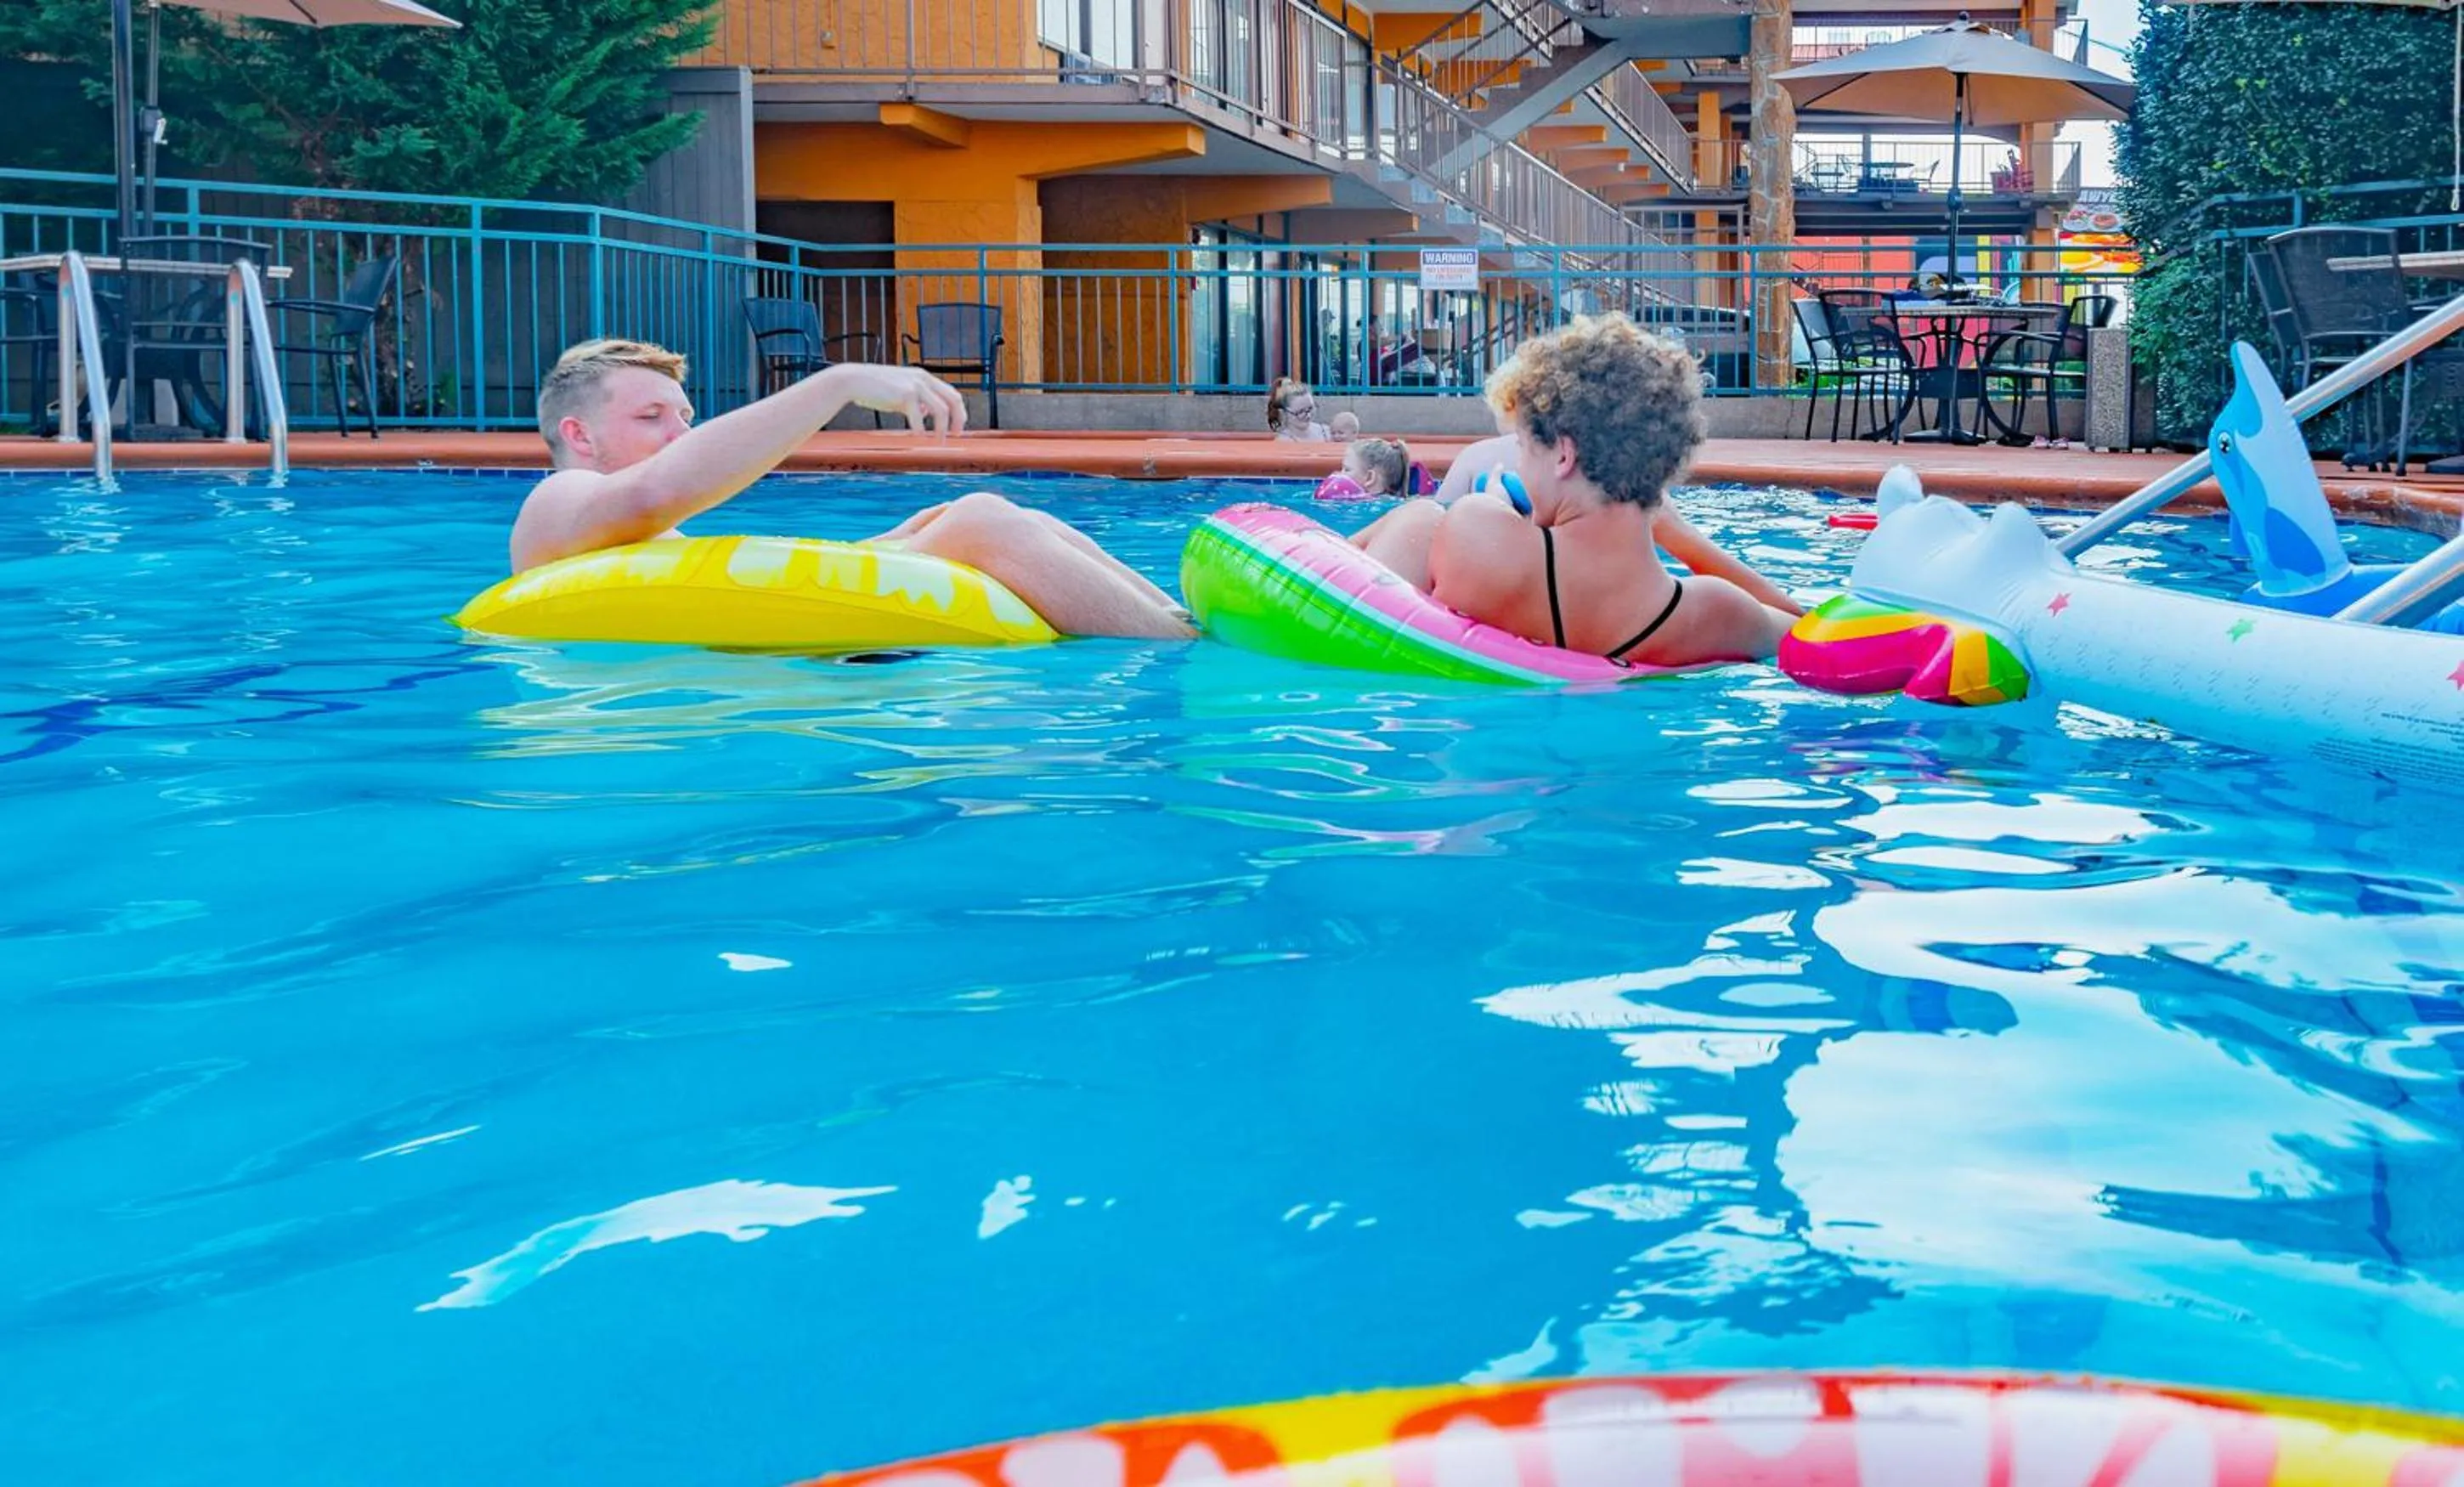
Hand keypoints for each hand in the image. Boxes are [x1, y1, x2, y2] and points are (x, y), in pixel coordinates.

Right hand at [829, 364, 968, 433]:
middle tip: (956, 436)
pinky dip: (921, 430)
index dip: (959, 411)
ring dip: (942, 429)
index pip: (952, 394)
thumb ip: (916, 400)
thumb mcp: (901, 391)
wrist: (854, 380)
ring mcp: (915, 385)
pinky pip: (919, 417)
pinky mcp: (905, 394)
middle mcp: (923, 379)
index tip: (957, 427)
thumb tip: (926, 413)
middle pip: (953, 400)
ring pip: (940, 410)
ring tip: (939, 441)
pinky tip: (918, 437)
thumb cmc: (875, 388)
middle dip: (958, 419)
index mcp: (924, 377)